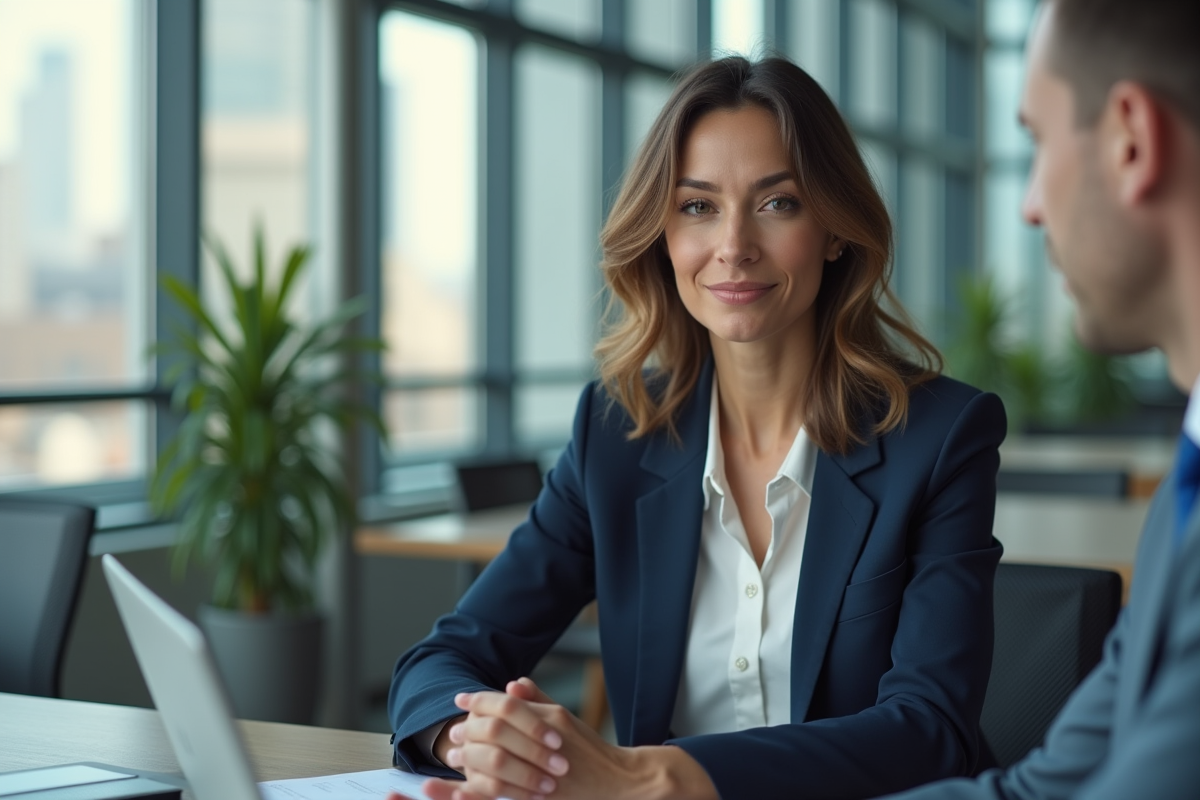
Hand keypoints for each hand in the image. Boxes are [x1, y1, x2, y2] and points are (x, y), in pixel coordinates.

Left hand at [423, 678, 681, 799]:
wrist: (618, 782)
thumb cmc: (591, 751)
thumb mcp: (565, 720)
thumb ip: (537, 701)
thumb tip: (510, 684)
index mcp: (548, 718)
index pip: (503, 703)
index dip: (478, 700)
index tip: (460, 700)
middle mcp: (542, 741)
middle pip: (491, 729)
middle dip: (468, 730)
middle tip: (454, 734)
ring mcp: (538, 770)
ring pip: (489, 761)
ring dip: (465, 757)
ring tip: (453, 756)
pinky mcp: (535, 795)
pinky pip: (495, 794)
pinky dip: (469, 791)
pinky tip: (453, 789)